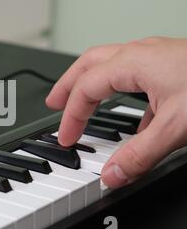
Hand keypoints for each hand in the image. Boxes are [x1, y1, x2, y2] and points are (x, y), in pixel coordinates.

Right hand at [46, 37, 186, 187]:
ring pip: (109, 63)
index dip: (71, 115)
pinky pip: (133, 73)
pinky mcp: (171, 64)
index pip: (86, 89)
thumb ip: (139, 155)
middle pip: (88, 64)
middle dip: (67, 85)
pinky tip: (130, 116)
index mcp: (134, 62)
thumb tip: (111, 175)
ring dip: (89, 83)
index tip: (66, 138)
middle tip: (53, 104)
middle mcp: (141, 53)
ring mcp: (157, 55)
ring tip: (79, 101)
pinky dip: (119, 91)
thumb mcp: (176, 129)